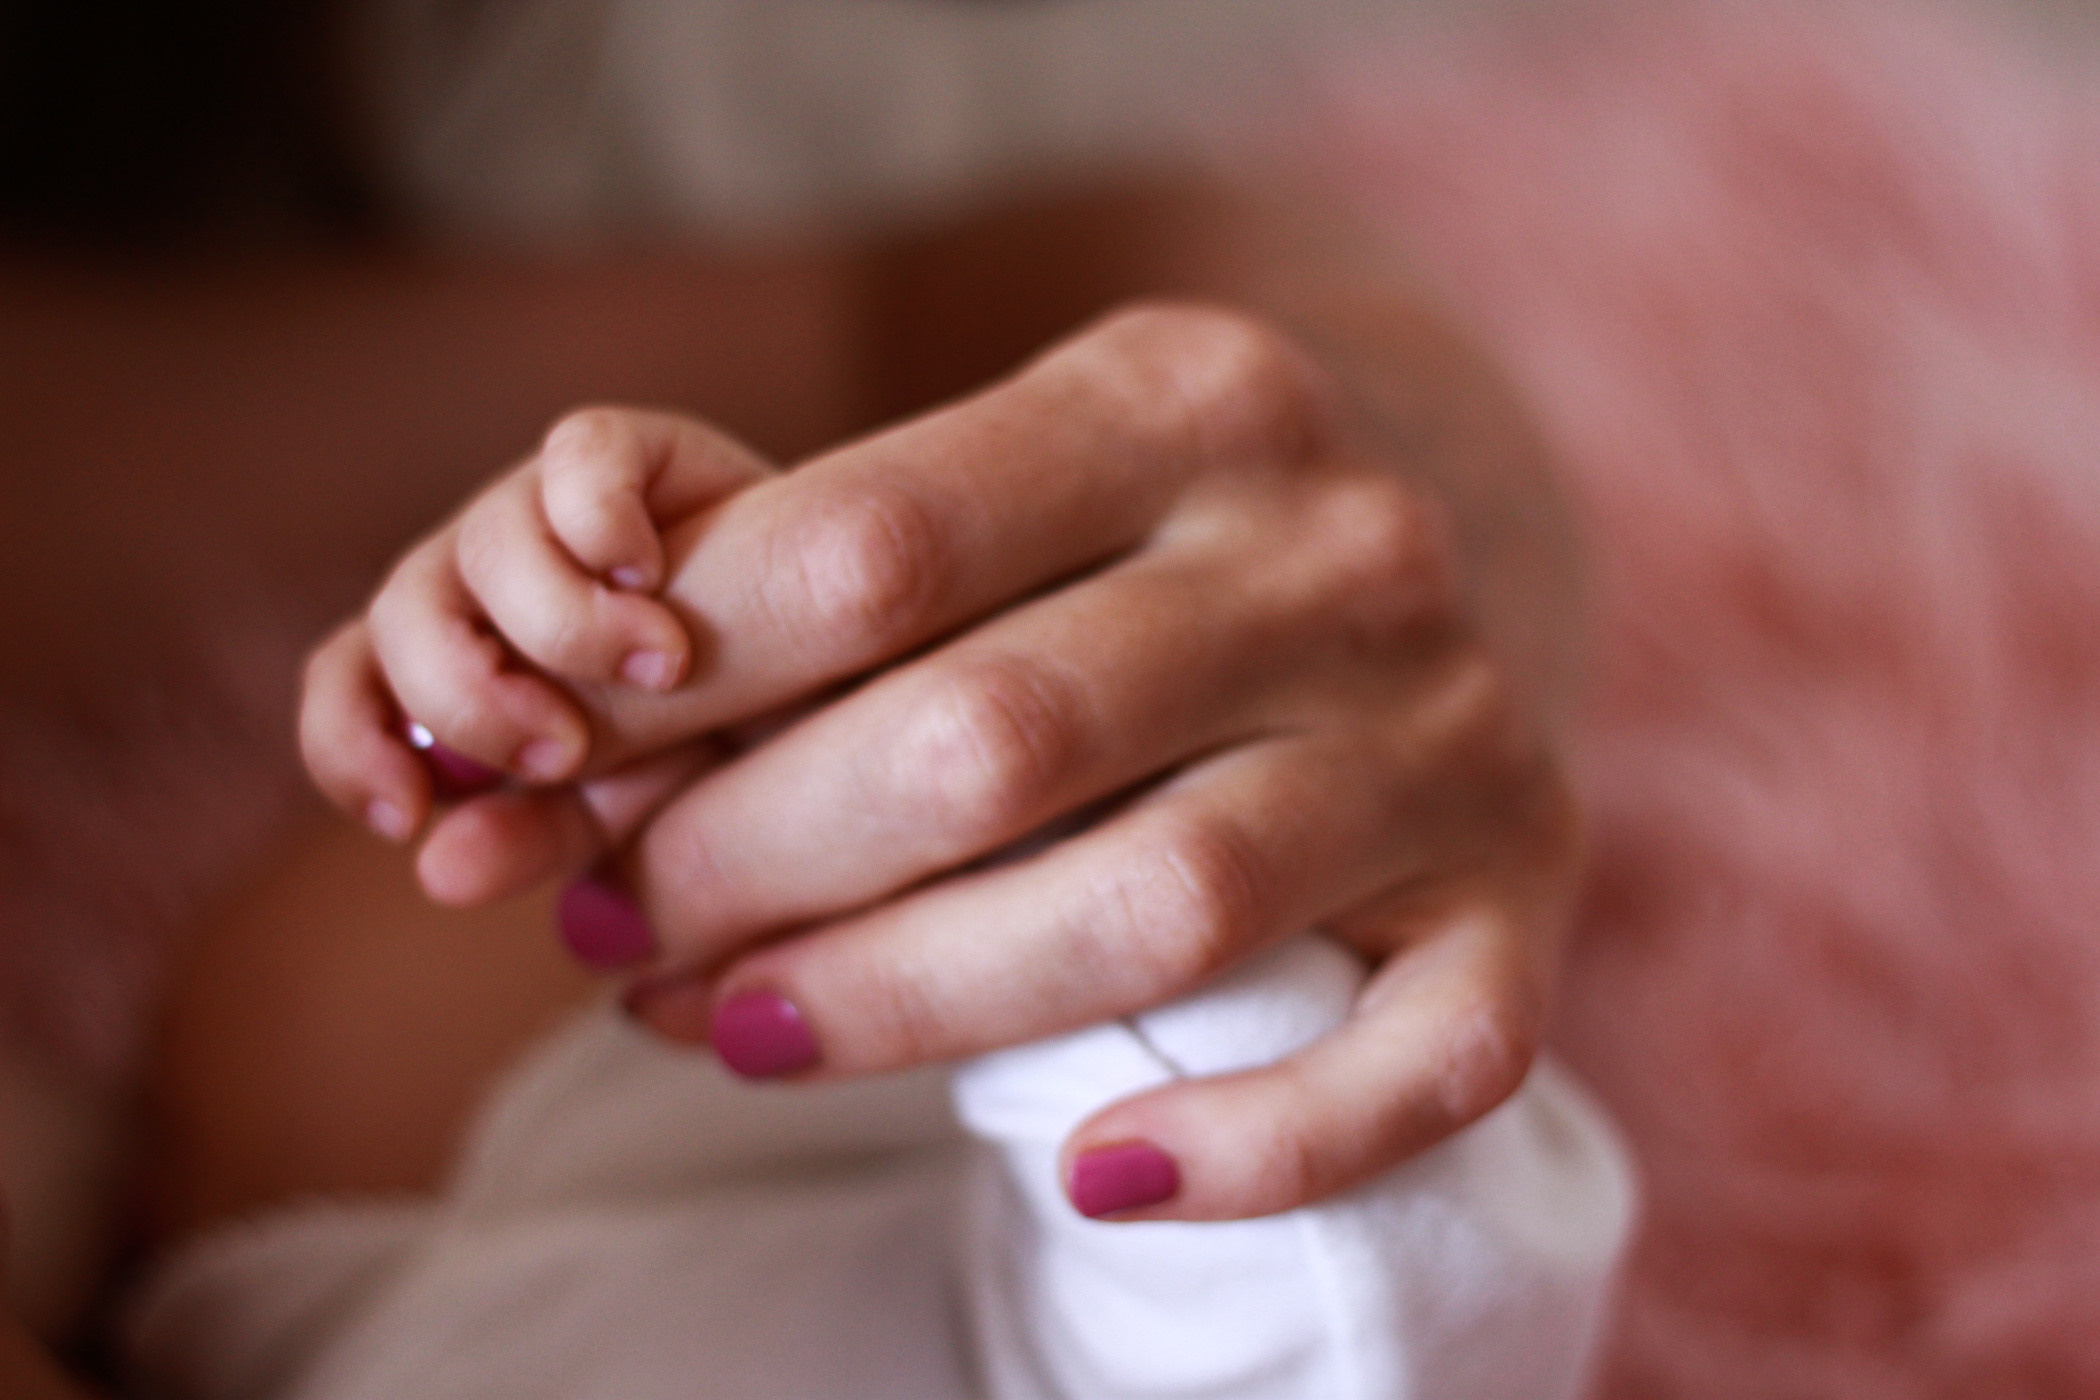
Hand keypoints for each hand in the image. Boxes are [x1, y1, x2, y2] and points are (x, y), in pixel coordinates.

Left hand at [300, 406, 774, 887]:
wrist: (878, 688)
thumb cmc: (758, 762)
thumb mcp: (646, 819)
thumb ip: (546, 838)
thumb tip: (436, 869)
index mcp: (483, 670)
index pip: (354, 689)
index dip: (349, 744)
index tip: (405, 813)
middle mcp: (511, 583)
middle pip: (404, 610)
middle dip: (468, 695)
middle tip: (562, 753)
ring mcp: (577, 513)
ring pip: (481, 538)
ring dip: (553, 621)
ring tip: (661, 672)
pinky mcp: (656, 454)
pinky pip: (580, 451)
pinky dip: (596, 513)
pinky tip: (649, 576)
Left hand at [526, 302, 1577, 1219]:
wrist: (1438, 526)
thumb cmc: (1137, 536)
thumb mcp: (1001, 482)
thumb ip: (810, 580)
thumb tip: (563, 760)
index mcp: (1190, 394)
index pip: (869, 548)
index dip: (669, 691)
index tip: (557, 776)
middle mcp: (1345, 545)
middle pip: (989, 738)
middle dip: (748, 858)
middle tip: (616, 924)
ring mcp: (1456, 726)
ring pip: (1159, 907)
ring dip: (905, 1001)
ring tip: (737, 1027)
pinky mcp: (1530, 887)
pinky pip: (1420, 1063)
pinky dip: (1256, 1145)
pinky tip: (1095, 1174)